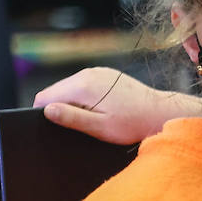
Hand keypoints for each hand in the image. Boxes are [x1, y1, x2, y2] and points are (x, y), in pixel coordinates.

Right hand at [32, 67, 201, 143]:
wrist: (160, 112)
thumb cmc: (132, 123)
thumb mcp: (100, 127)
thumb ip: (72, 117)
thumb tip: (47, 110)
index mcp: (83, 86)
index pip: (45, 96)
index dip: (42, 113)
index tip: (50, 128)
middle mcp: (88, 73)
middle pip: (56, 91)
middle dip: (57, 108)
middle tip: (71, 128)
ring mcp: (98, 72)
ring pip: (70, 87)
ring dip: (72, 103)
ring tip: (88, 121)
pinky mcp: (106, 75)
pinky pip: (85, 85)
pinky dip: (84, 98)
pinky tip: (98, 111)